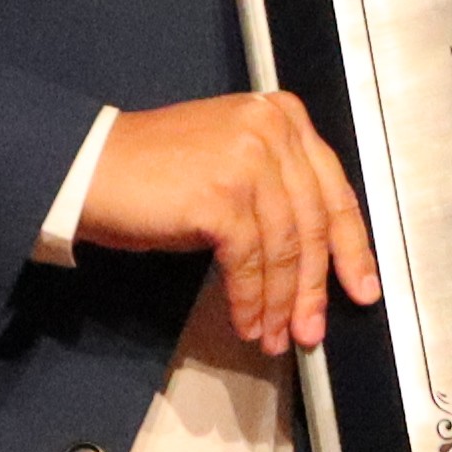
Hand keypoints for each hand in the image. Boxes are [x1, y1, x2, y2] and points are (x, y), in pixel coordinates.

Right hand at [79, 92, 380, 351]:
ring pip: (285, 247)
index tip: (363, 286)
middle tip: (313, 328)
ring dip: (280, 302)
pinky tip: (246, 322)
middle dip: (315, 286)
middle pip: (314, 222)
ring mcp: (248, 159)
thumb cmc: (153, 174)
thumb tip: (319, 260)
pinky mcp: (222, 195)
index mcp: (282, 116)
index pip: (334, 190)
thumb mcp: (231, 165)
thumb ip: (278, 192)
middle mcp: (271, 128)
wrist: (88, 168)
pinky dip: (249, 300)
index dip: (352, 247)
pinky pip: (250, 262)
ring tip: (273, 335)